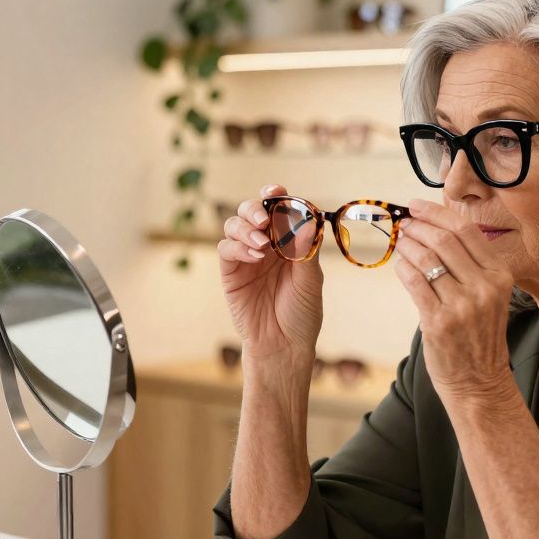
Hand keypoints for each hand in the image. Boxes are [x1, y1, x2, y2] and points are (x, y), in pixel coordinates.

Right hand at [219, 184, 323, 361]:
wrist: (283, 346)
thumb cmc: (301, 314)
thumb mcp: (310, 280)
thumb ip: (306, 248)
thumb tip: (308, 216)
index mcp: (289, 242)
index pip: (280, 209)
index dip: (276, 196)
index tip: (277, 192)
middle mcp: (267, 245)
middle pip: (253, 211)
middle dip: (256, 208)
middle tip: (265, 219)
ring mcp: (247, 257)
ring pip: (236, 224)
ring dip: (246, 227)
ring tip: (262, 243)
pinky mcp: (231, 272)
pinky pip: (227, 248)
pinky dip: (238, 245)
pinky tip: (254, 255)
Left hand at [392, 199, 514, 396]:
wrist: (479, 382)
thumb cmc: (479, 337)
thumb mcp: (488, 296)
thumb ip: (470, 265)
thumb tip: (436, 228)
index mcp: (500, 275)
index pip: (467, 230)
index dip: (437, 212)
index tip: (416, 205)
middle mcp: (484, 287)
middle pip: (444, 239)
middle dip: (417, 226)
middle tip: (404, 224)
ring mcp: (462, 305)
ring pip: (426, 257)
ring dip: (407, 245)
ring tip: (399, 242)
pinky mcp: (439, 321)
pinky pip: (414, 281)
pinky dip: (402, 267)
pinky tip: (398, 263)